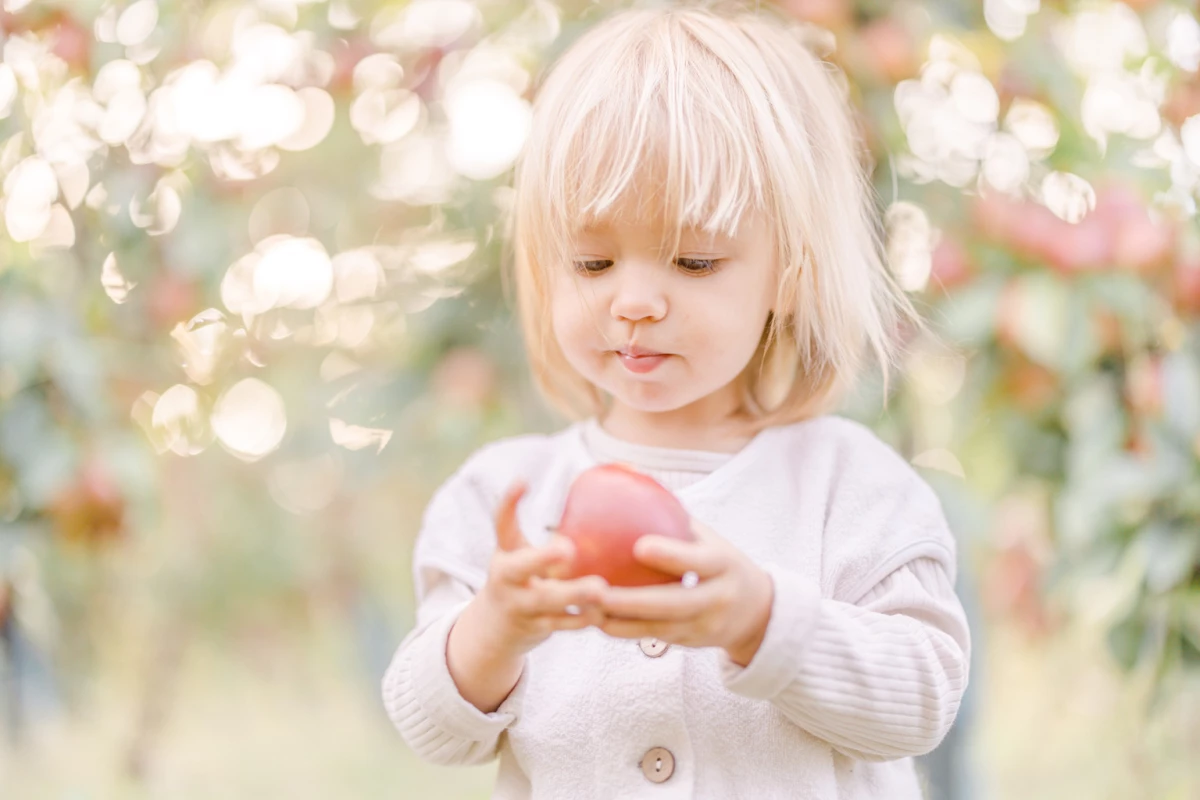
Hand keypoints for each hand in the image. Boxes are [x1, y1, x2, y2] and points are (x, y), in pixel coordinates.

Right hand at [474, 480, 608, 656]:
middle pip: (520, 567)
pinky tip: (606, 613)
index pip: (502, 523)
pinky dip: (584, 619)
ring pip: (545, 601)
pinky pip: (562, 624)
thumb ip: (558, 536)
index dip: (509, 502)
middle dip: (542, 558)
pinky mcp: (535, 628)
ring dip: (573, 595)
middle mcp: (507, 578)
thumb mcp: (527, 553)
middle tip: (567, 549)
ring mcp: (519, 605)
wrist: (495, 629)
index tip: (522, 481)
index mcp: (507, 553)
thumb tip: (614, 485)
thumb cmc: (526, 577)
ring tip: (600, 589)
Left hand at [596, 518, 773, 665]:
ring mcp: (704, 625)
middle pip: (672, 604)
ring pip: (657, 628)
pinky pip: (652, 637)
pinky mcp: (690, 643)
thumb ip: (674, 515)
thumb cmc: (720, 562)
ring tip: (586, 607)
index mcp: (723, 564)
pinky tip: (596, 619)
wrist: (757, 613)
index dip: (671, 554)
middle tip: (596, 590)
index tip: (639, 546)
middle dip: (632, 601)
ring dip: (619, 620)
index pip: (697, 561)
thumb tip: (630, 475)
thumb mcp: (708, 538)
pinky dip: (624, 630)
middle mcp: (716, 598)